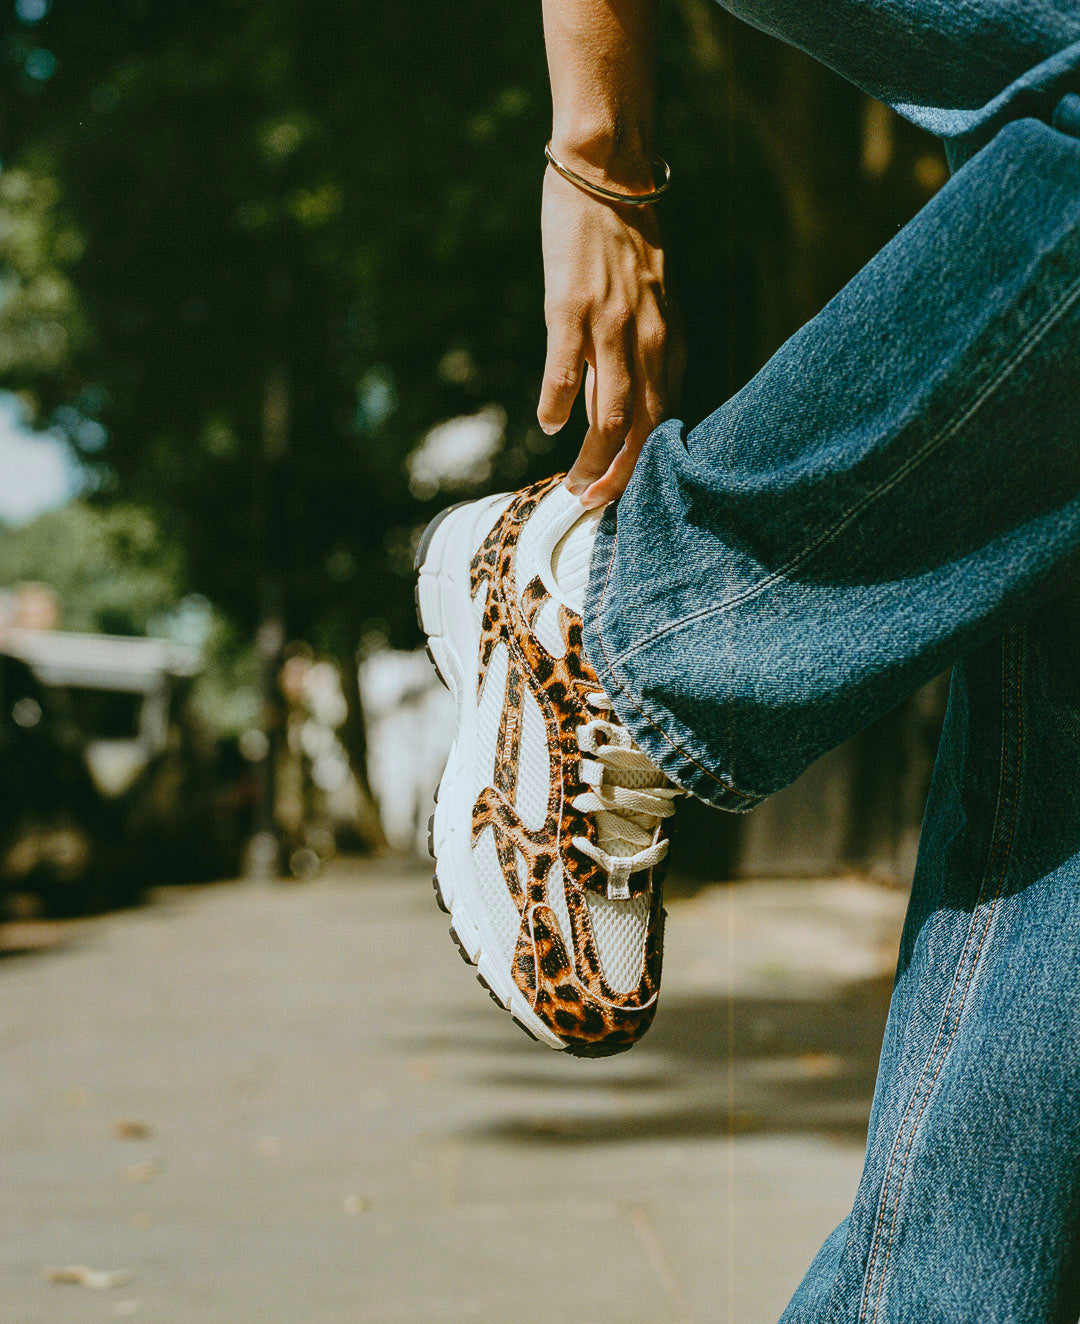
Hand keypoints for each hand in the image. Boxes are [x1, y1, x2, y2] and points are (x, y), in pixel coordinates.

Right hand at [538, 165, 684, 507]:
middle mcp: (648, 340)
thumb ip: (638, 350)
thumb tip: (617, 403)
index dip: (645, 463)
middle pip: (644, 430)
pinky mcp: (574, 308)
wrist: (607, 173)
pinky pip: (568, 372)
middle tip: (596, 504)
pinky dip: (559, 406)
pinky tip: (548, 426)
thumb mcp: (647, 300)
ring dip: (593, 460)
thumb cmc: (623, 238)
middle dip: (622, 477)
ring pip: (612, 415)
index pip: (664, 418)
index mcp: (667, 340)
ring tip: (572, 486)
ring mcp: (612, 326)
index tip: (624, 490)